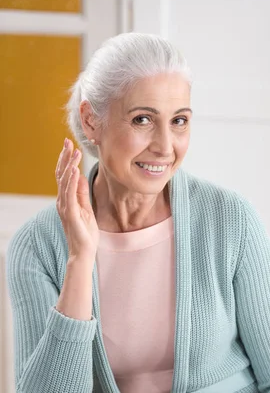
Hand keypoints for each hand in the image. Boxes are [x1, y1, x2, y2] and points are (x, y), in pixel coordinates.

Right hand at [56, 139, 98, 261]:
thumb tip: (79, 176)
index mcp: (66, 200)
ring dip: (69, 165)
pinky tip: (73, 169)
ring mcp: (65, 207)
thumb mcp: (86, 209)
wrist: (84, 252)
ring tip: (74, 151)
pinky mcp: (70, 213)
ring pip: (64, 181)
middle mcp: (62, 201)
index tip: (70, 146)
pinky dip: (70, 180)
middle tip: (68, 141)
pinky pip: (69, 194)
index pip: (64, 176)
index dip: (66, 160)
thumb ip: (81, 193)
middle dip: (65, 157)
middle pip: (61, 174)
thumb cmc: (85, 233)